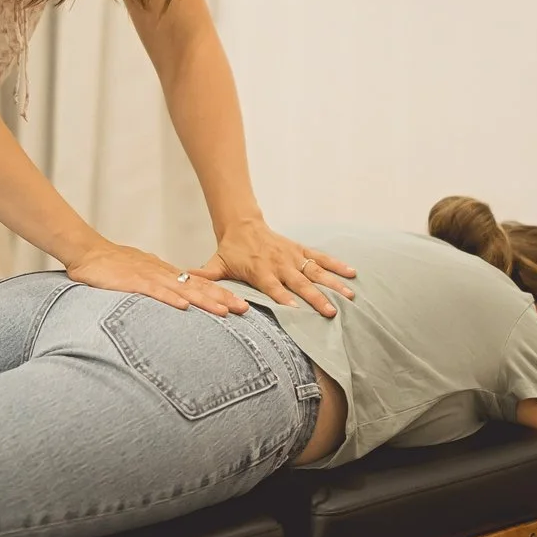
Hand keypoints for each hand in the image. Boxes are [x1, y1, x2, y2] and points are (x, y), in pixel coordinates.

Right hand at [66, 240, 246, 315]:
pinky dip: (170, 298)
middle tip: (244, 309)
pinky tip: (184, 306)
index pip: (199, 284)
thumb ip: (158, 288)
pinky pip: (154, 290)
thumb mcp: (141, 277)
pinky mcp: (132, 280)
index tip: (239, 305)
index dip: (220, 294)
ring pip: (182, 288)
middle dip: (222, 298)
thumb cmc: (112, 267)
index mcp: (166, 273)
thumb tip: (177, 301)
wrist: (87, 252)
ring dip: (205, 300)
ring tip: (224, 310)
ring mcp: (148, 276)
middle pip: (198, 286)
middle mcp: (162, 273)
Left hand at [191, 219, 357, 318]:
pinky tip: (352, 274)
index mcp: (260, 270)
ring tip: (350, 296)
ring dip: (333, 284)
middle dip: (316, 298)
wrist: (242, 224)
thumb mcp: (216, 264)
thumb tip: (185, 283)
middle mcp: (280, 263)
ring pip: (316, 271)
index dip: (284, 298)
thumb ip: (204, 277)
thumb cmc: (230, 251)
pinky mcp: (301, 250)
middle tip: (331, 312)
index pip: (273, 287)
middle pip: (300, 283)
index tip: (296, 311)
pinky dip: (337, 265)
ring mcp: (293, 256)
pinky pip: (321, 258)